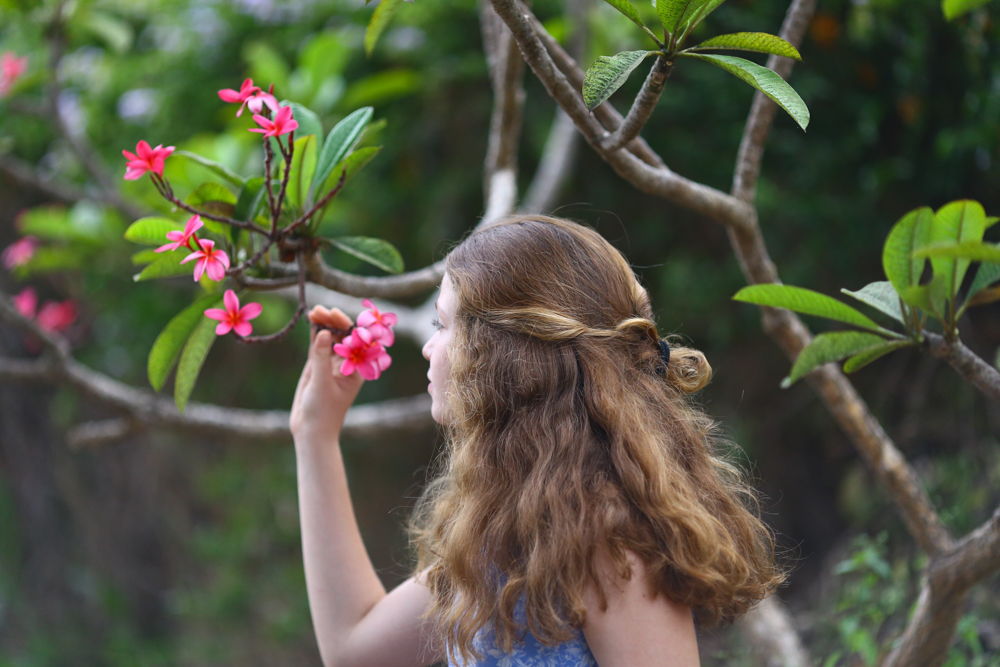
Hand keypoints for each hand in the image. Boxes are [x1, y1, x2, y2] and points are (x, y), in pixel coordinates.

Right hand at [290, 306, 364, 442]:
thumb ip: (321, 357)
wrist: (311, 430)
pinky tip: (312, 320)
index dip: (346, 325)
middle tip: (321, 310)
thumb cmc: (322, 411)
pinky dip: (315, 333)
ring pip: (329, 339)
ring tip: (314, 311)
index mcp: (356, 368)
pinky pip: (317, 346)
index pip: (354, 341)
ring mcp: (331, 363)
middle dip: (334, 322)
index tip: (335, 314)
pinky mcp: (317, 366)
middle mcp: (346, 363)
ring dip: (324, 324)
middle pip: (342, 336)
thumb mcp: (321, 383)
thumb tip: (324, 333)